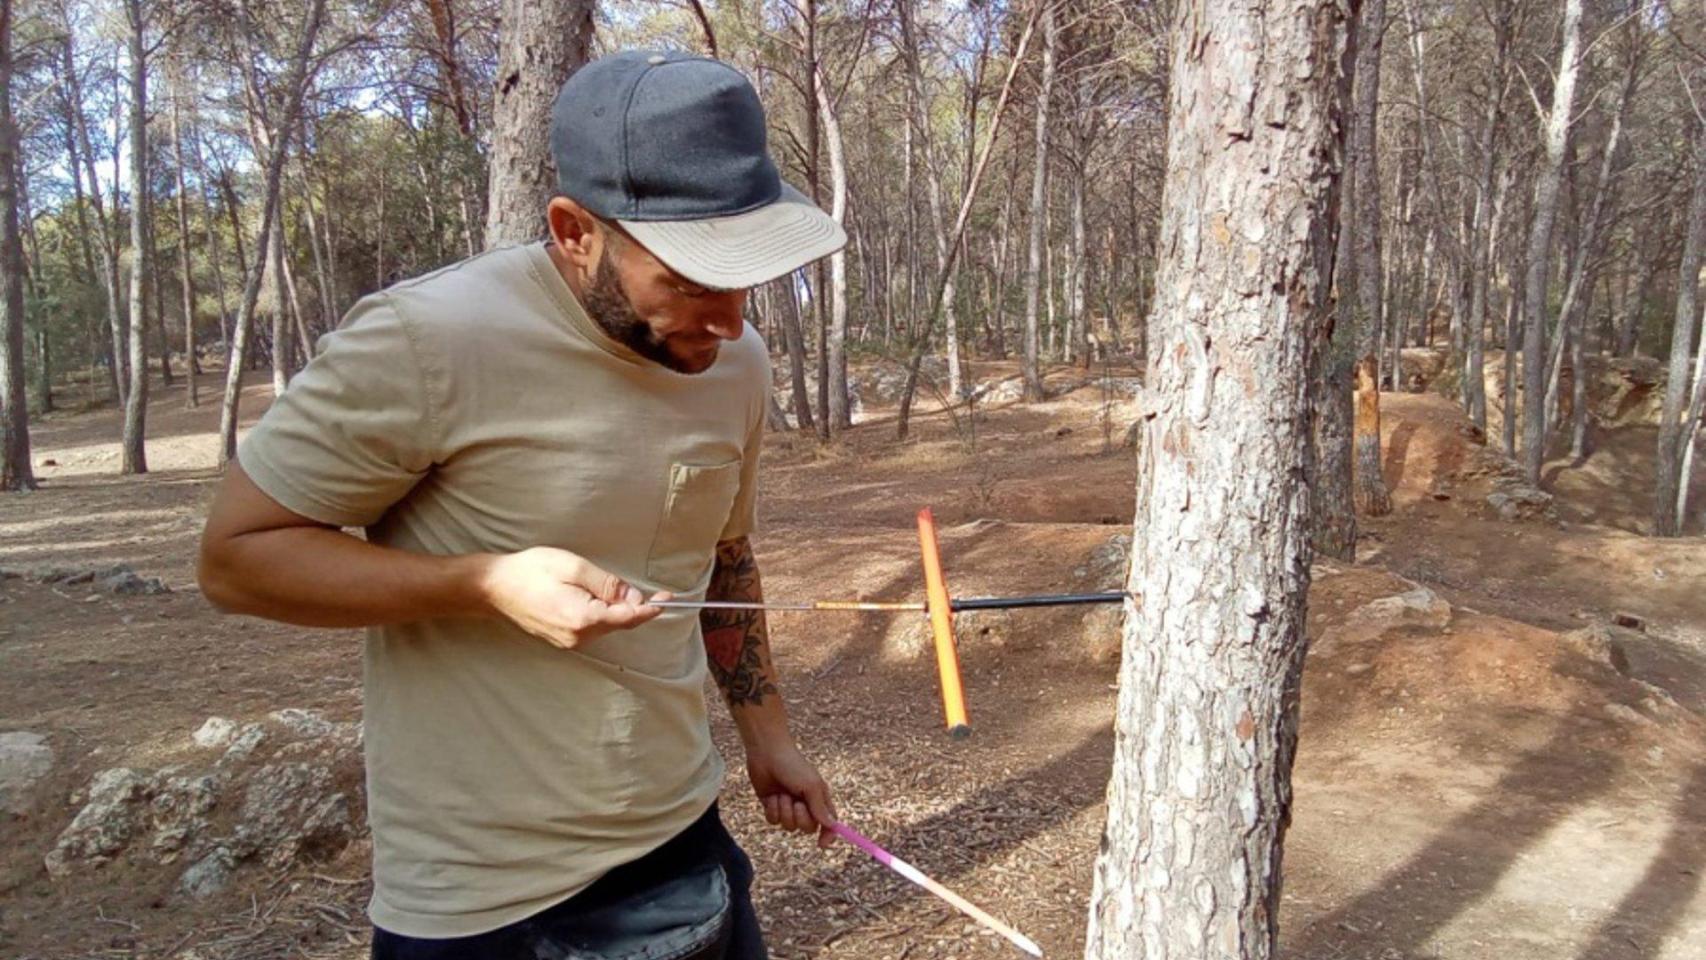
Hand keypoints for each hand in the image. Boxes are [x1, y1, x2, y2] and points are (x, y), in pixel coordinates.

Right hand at [479, 547, 668, 649]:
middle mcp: (578, 636)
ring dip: (618, 610)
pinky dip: (603, 615)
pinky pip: (593, 628)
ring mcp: (570, 641)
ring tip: (613, 589)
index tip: (668, 599)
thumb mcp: (573, 567)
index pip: (628, 617)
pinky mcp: (563, 639)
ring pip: (607, 626)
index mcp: (583, 618)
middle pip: (620, 623)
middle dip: (637, 607)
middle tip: (654, 591)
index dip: (651, 608)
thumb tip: (633, 597)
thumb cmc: (530, 571)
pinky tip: (599, 599)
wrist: (493, 588)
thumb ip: (607, 584)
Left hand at [746, 736, 837, 848]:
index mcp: (819, 799)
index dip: (828, 835)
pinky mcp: (772, 806)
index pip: (829, 823)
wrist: (766, 753)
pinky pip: (774, 821)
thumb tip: (831, 826)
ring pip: (789, 826)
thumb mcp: (810, 785)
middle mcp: (805, 805)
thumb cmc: (793, 765)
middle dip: (800, 818)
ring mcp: (788, 806)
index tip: (822, 844)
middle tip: (796, 803)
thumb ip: (819, 807)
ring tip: (781, 794)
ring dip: (784, 811)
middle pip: (807, 828)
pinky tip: (772, 796)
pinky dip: (772, 810)